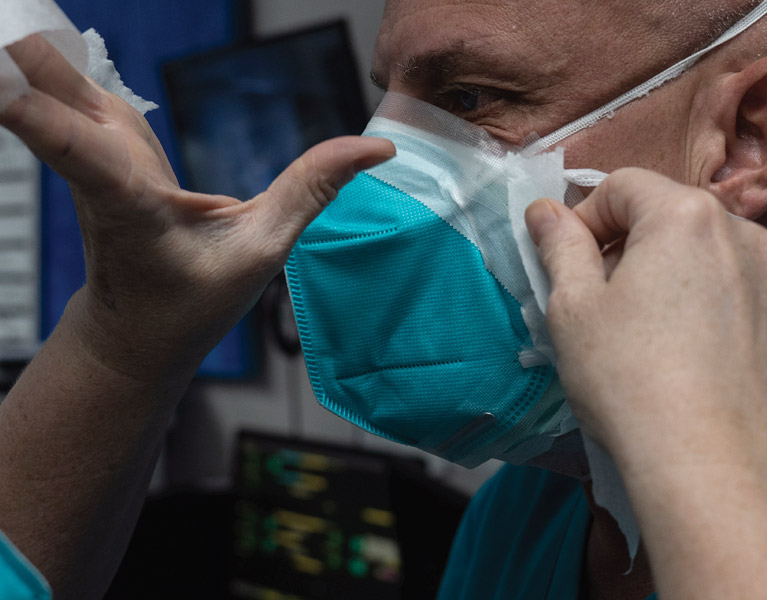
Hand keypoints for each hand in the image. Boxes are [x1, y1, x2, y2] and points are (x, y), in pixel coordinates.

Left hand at [0, 35, 394, 381]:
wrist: (134, 332)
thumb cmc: (189, 302)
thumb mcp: (263, 252)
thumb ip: (314, 191)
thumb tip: (373, 147)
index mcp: (130, 204)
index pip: (77, 150)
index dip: (35, 111)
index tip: (0, 79)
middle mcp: (98, 167)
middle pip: (42, 84)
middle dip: (17, 49)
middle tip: (8, 14)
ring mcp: (92, 149)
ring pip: (43, 73)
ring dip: (25, 43)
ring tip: (11, 7)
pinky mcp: (96, 139)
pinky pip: (60, 79)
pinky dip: (44, 53)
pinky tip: (28, 28)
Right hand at [524, 170, 766, 599]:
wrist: (711, 467)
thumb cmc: (628, 377)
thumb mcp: (572, 307)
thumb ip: (559, 246)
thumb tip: (544, 211)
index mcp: (686, 215)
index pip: (621, 185)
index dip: (582, 218)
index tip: (563, 264)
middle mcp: (742, 235)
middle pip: (665, 217)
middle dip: (622, 246)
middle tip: (593, 301)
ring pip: (700, 258)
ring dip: (661, 277)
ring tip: (635, 334)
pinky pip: (729, 297)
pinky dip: (697, 309)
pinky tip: (678, 360)